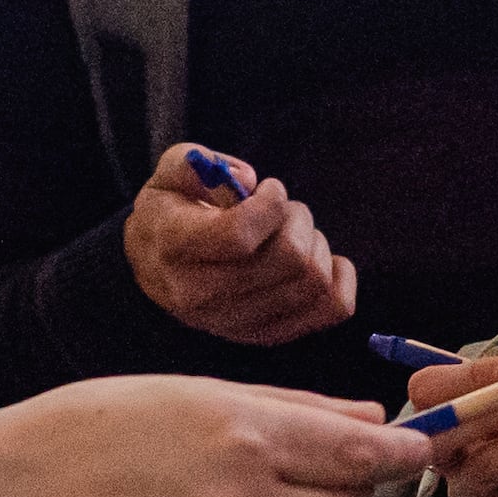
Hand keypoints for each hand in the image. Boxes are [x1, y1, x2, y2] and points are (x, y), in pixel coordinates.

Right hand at [122, 142, 357, 346]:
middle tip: (283, 210)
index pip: (240, 236)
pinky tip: (319, 256)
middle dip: (298, 218)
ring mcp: (237, 322)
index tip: (269, 189)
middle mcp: (201, 295)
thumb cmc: (170, 214)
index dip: (270, 204)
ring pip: (314, 281)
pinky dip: (340, 276)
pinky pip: (334, 308)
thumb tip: (247, 181)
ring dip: (315, 244)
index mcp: (174, 249)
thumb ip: (197, 162)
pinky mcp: (266, 334)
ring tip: (292, 234)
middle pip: (288, 259)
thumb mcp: (167, 173)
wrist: (158, 269)